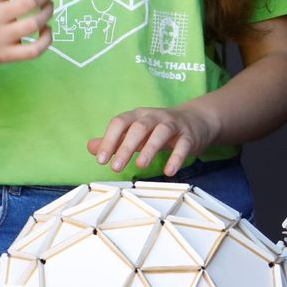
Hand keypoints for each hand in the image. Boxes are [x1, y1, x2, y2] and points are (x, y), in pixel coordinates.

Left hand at [87, 105, 219, 176]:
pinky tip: (169, 171)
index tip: (101, 160)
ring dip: (149, 148)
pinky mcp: (189, 135)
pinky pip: (183, 145)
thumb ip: (114, 141)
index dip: (109, 140)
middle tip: (115, 168)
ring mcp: (172, 124)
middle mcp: (153, 117)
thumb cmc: (158, 129)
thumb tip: (91, 148)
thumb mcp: (135, 133)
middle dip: (126, 147)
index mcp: (137, 116)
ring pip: (160, 132)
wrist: (195, 120)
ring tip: (140, 166)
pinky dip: (176, 158)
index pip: (119, 123)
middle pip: (138, 128)